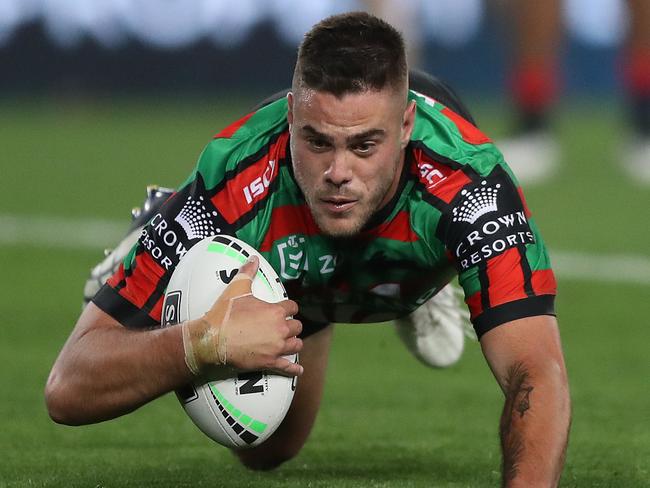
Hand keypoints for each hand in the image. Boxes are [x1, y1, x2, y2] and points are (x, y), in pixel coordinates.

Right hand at [181, 256, 303, 376]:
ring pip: (296, 345)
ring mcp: (276, 348)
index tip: (285, 309)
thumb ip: (247, 273)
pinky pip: (287, 367)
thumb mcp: (236, 289)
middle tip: (283, 326)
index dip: (289, 308)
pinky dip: (294, 369)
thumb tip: (253, 259)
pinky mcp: (269, 362)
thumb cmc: (225, 314)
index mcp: (275, 311)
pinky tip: (299, 370)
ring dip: (293, 343)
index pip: (293, 307)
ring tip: (288, 342)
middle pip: (297, 327)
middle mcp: (280, 330)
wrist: (211, 339)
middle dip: (291, 326)